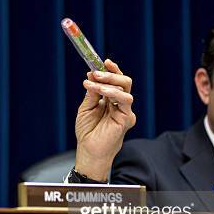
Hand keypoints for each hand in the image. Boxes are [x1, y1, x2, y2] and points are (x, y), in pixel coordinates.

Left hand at [74, 59, 135, 180]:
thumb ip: (92, 92)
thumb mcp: (86, 107)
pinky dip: (112, 92)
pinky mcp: (127, 118)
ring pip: (125, 88)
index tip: (102, 62)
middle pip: (124, 81)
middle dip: (111, 73)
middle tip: (96, 71)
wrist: (88, 150)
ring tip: (94, 81)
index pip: (116, 81)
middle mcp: (120, 104)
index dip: (111, 70)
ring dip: (109, 82)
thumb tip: (92, 74)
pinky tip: (100, 91)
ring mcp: (125, 111)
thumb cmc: (87, 131)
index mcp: (111, 100)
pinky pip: (125, 100)